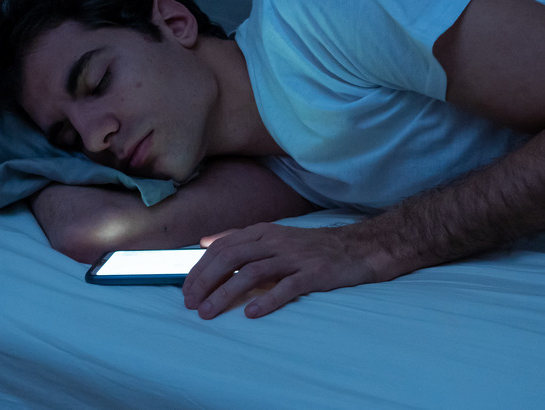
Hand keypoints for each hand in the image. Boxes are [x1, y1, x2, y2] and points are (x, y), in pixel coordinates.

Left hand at [182, 222, 382, 318]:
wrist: (358, 248)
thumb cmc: (312, 248)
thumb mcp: (274, 236)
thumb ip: (240, 238)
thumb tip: (205, 243)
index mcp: (264, 231)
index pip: (223, 247)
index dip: (201, 268)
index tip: (187, 290)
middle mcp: (277, 241)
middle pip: (232, 257)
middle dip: (206, 281)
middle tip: (191, 304)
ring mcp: (296, 256)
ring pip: (252, 272)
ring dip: (226, 293)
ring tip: (209, 312)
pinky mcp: (315, 273)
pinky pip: (287, 286)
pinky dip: (267, 300)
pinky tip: (251, 313)